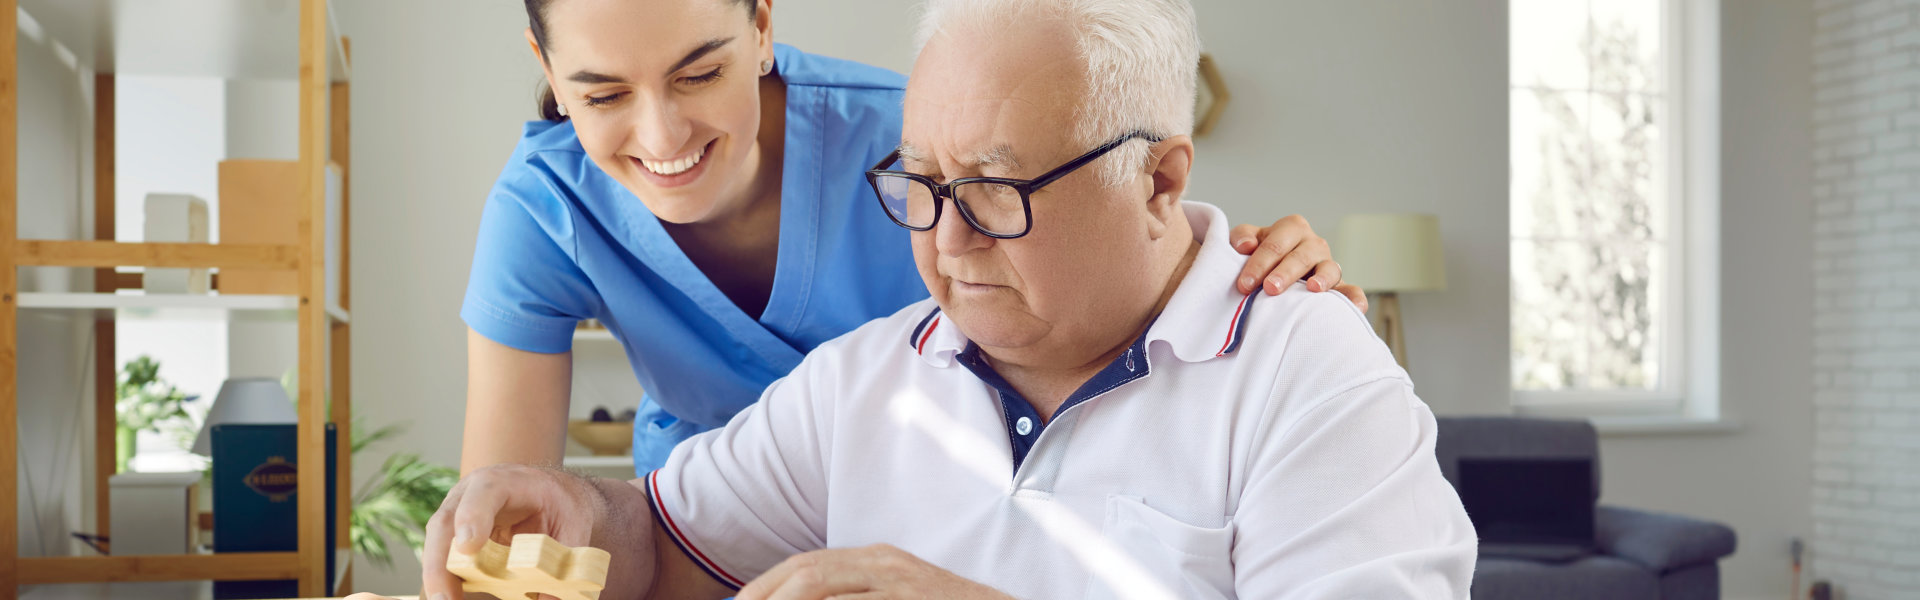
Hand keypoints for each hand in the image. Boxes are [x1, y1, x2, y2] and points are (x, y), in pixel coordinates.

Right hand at [419, 464, 624, 599]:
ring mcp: (457, 514)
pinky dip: (443, 580)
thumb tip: (550, 599)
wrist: (553, 494)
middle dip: (439, 562)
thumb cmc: (561, 504)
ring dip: (436, 577)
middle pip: (445, 523)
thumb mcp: (574, 526)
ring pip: (436, 544)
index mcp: (506, 481)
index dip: (473, 516)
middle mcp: (472, 494)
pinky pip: (441, 559)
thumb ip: (565, 559)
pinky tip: (450, 598)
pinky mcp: (454, 537)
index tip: (469, 547)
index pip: (485, 491)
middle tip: (444, 597)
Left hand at [736, 544, 1012, 599]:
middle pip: (807, 575)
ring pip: (825, 592)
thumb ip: (855, 596)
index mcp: (876, 559)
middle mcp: (886, 565)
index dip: (762, 587)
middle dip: (763, 599)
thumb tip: (799, 598)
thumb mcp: (897, 595)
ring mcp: (902, 586)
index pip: (804, 565)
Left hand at [1230, 215, 1369, 312]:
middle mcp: (1313, 244)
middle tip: (1270, 288)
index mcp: (1291, 228)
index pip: (1275, 244)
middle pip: (1300, 257)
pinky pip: (1351, 290)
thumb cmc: (1258, 255)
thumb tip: (1246, 246)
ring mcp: (1328, 264)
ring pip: (1329, 269)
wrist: (1271, 270)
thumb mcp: (1246, 241)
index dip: (1259, 264)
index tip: (1244, 284)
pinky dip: (1355, 298)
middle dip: (1285, 273)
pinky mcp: (1338, 286)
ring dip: (1321, 279)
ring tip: (1313, 289)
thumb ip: (1242, 237)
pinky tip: (1356, 309)